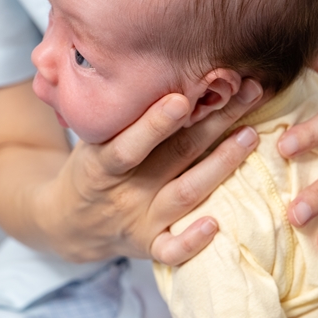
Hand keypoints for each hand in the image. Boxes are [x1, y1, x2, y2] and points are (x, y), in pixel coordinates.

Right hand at [34, 78, 262, 263]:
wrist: (66, 224)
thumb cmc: (90, 169)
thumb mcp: (92, 140)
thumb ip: (121, 117)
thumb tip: (161, 67)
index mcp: (102, 163)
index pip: (130, 142)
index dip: (156, 123)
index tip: (183, 96)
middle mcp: (124, 192)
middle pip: (175, 155)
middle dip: (214, 122)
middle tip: (249, 92)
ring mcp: (139, 221)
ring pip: (185, 194)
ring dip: (220, 164)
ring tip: (250, 136)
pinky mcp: (149, 246)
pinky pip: (171, 251)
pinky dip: (192, 242)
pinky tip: (216, 224)